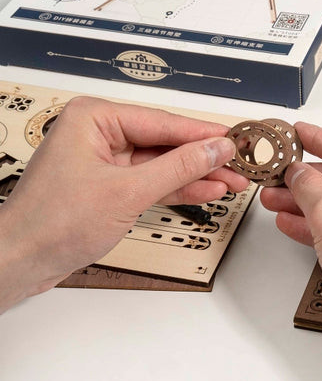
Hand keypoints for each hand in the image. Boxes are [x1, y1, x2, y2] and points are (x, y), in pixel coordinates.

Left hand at [0, 96, 247, 309]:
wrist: (20, 262)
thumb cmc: (53, 223)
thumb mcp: (128, 192)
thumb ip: (179, 168)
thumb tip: (216, 149)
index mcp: (94, 118)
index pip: (163, 122)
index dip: (204, 134)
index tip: (236, 140)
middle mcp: (99, 133)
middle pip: (166, 142)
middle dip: (204, 158)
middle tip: (240, 164)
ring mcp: (104, 160)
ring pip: (162, 163)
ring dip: (196, 175)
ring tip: (233, 181)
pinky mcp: (108, 185)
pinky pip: (151, 181)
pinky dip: (177, 188)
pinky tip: (208, 190)